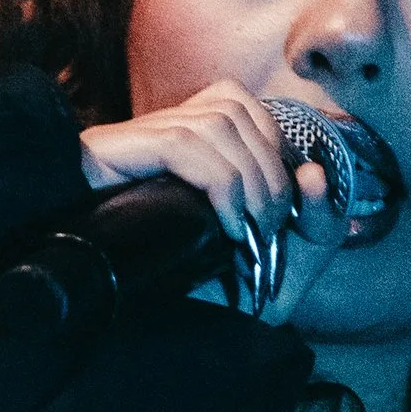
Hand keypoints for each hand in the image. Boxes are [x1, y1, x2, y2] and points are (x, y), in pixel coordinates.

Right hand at [78, 82, 341, 318]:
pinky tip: (224, 227)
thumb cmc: (177, 285)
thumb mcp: (261, 262)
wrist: (94, 305)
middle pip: (238, 108)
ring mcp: (134, 139)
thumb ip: (305, 224)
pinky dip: (220, 184)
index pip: (246, 106)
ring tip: (248, 231)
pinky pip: (185, 144)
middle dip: (272, 172)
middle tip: (269, 230)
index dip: (277, 149)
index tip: (282, 211)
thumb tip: (316, 174)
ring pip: (218, 120)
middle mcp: (159, 129)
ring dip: (250, 178)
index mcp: (185, 141)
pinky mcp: (111, 153)